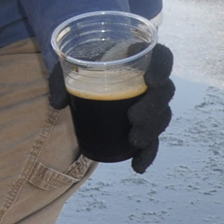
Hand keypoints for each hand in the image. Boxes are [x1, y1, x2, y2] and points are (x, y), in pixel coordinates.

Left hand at [48, 43, 174, 173]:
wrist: (86, 74)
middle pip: (165, 92)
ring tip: (134, 141)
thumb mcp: (70, 65)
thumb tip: (57, 103)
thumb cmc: (83, 64)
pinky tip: (137, 166)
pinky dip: (147, 154)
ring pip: (162, 116)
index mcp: (139, 57)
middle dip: (152, 108)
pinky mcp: (144, 123)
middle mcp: (151, 78)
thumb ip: (62, 79)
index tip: (150, 80)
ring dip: (151, 131)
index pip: (163, 57)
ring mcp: (150, 102)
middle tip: (132, 118)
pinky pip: (152, 139)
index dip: (162, 68)